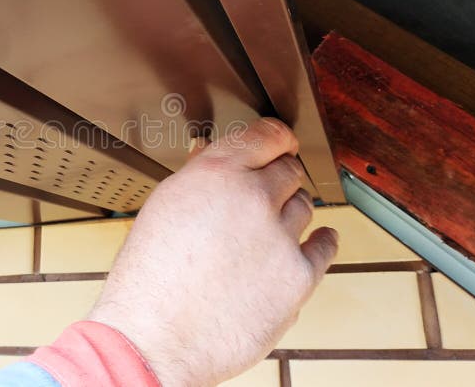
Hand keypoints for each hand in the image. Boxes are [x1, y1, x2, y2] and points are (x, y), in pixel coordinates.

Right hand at [88, 118, 338, 386]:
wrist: (154, 338)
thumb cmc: (149, 280)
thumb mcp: (164, 208)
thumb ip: (198, 175)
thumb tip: (211, 153)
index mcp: (215, 173)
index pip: (267, 135)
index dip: (277, 138)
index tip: (281, 143)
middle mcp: (251, 198)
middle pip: (289, 170)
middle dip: (278, 178)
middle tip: (268, 192)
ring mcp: (279, 237)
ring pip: (305, 206)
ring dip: (290, 213)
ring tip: (270, 229)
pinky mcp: (298, 276)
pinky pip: (324, 247)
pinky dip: (319, 242)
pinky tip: (313, 241)